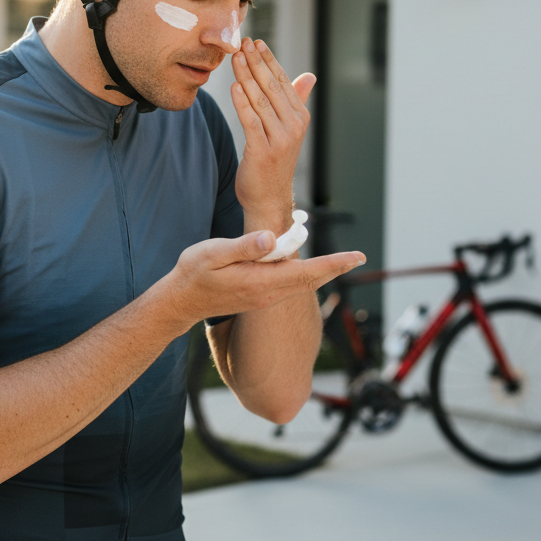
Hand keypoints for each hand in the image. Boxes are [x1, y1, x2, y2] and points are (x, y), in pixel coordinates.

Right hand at [164, 229, 364, 328]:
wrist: (181, 302)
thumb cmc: (193, 274)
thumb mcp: (213, 253)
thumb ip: (243, 246)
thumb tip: (270, 238)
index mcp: (260, 282)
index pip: (306, 272)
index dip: (333, 263)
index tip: (356, 257)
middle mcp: (268, 294)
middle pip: (310, 280)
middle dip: (336, 268)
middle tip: (359, 257)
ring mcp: (265, 298)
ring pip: (302, 283)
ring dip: (323, 271)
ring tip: (342, 260)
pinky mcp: (260, 297)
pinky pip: (290, 285)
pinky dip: (306, 275)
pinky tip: (311, 267)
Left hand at [230, 38, 314, 230]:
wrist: (268, 198)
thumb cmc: (274, 162)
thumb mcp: (288, 130)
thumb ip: (296, 101)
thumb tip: (309, 76)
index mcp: (300, 117)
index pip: (283, 82)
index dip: (269, 60)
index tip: (256, 42)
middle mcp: (294, 126)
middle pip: (271, 87)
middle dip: (256, 62)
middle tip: (243, 42)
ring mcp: (279, 139)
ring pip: (260, 100)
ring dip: (246, 77)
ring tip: (235, 58)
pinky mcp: (263, 151)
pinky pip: (251, 121)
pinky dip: (242, 102)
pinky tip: (234, 86)